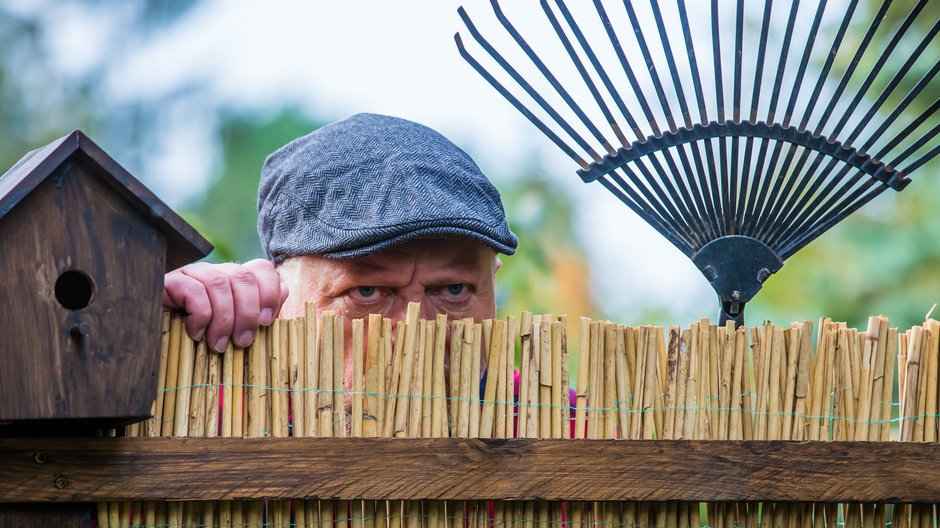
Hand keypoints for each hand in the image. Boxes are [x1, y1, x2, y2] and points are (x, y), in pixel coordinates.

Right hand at [163, 259, 288, 351]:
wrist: (149, 343)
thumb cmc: (198, 342)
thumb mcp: (233, 330)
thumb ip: (260, 311)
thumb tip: (285, 290)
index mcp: (232, 281)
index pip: (260, 268)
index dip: (270, 291)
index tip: (267, 322)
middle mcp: (213, 272)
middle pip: (243, 276)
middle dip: (248, 312)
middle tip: (243, 342)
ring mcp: (190, 275)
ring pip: (219, 283)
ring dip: (224, 319)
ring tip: (220, 345)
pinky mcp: (168, 283)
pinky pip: (193, 290)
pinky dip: (201, 315)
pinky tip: (197, 334)